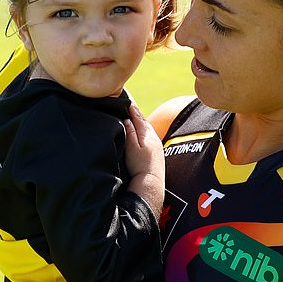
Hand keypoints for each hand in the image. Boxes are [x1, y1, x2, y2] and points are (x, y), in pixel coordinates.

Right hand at [124, 103, 164, 218]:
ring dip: (140, 120)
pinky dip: (144, 128)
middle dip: (136, 112)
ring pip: (147, 127)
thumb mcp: (132, 147)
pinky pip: (149, 134)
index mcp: (146, 133)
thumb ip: (130, 132)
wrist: (151, 180)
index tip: (126, 101)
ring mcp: (156, 143)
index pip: (138, 117)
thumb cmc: (140, 164)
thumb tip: (126, 119)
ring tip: (134, 115)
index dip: (132, 109)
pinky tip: (141, 131)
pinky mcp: (156, 150)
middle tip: (129, 104)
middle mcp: (153, 136)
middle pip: (143, 120)